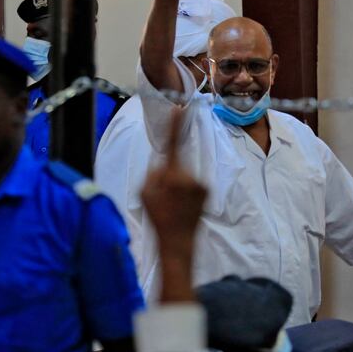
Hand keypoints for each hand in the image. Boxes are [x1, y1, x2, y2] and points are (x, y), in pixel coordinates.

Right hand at [140, 107, 207, 257]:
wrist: (179, 241)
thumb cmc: (159, 218)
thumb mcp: (145, 194)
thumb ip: (152, 173)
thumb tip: (162, 163)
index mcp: (172, 175)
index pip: (173, 145)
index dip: (175, 127)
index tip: (179, 110)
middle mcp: (189, 176)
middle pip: (176, 163)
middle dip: (168, 173)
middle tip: (162, 195)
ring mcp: (201, 183)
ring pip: (184, 174)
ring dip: (178, 183)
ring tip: (173, 203)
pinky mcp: (207, 190)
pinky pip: (192, 183)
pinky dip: (186, 190)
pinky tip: (182, 205)